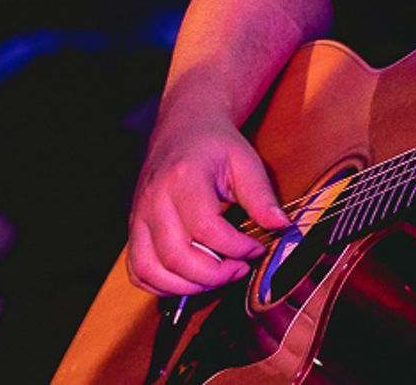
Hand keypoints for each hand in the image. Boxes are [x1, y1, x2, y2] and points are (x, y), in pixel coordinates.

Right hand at [125, 109, 289, 295]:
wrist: (184, 128)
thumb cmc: (216, 145)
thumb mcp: (246, 161)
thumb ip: (262, 197)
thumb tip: (281, 226)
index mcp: (184, 179)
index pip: (206, 228)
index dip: (235, 247)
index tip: (256, 248)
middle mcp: (154, 199)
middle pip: (176, 255)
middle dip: (214, 274)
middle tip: (240, 268)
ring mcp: (138, 216)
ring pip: (150, 268)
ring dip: (187, 286)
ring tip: (218, 277)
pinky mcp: (134, 229)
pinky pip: (137, 270)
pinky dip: (161, 285)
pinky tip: (189, 281)